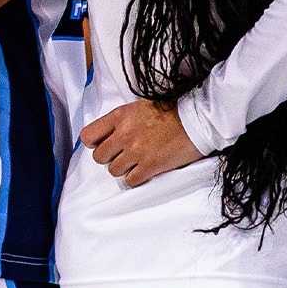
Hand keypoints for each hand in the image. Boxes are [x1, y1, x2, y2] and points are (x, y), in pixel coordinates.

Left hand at [80, 99, 204, 186]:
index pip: (88, 136)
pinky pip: (130, 181)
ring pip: (113, 171)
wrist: (198, 119)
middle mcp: (124, 134)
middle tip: (125, 153)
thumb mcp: (141, 107)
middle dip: (111, 157)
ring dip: (125, 168)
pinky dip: (136, 178)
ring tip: (139, 160)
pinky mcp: (149, 166)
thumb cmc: (173, 110)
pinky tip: (147, 169)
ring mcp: (136, 151)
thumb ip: (122, 120)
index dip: (94, 143)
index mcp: (121, 116)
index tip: (105, 144)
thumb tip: (109, 135)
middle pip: (99, 157)